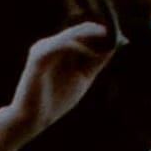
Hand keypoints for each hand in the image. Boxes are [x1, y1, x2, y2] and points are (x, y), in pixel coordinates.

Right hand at [4, 21, 121, 141]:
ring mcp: (42, 49)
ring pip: (70, 35)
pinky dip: (78, 47)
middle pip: (77, 31)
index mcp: (57, 48)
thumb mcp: (82, 78)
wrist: (31, 119)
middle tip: (116, 35)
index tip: (119, 37)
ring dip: (90, 36)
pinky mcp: (38, 57)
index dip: (100, 33)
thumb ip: (96, 62)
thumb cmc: (54, 101)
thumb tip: (114, 45)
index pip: (81, 33)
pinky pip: (61, 46)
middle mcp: (49, 45)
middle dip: (98, 32)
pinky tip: (92, 53)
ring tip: (107, 39)